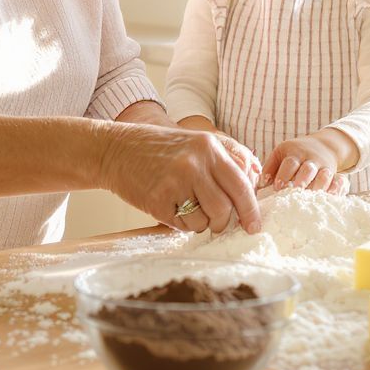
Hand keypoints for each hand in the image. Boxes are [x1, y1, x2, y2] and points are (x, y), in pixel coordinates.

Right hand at [98, 122, 261, 234]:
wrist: (115, 149)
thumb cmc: (159, 149)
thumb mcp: (195, 143)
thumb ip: (226, 161)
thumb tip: (254, 186)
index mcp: (208, 147)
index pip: (241, 185)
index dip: (251, 210)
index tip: (253, 225)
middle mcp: (194, 164)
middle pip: (225, 209)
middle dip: (224, 222)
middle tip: (217, 222)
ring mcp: (174, 183)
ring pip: (204, 221)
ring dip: (200, 223)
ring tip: (186, 207)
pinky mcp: (157, 201)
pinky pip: (182, 226)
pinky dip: (181, 223)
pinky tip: (170, 206)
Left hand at [262, 134, 348, 194]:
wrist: (324, 145)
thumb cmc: (294, 155)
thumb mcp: (281, 155)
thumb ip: (269, 168)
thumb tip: (259, 185)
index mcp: (293, 152)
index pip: (289, 163)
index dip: (283, 175)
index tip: (277, 187)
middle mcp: (310, 158)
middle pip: (307, 169)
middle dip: (301, 181)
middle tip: (295, 192)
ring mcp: (323, 166)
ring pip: (323, 175)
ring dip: (318, 186)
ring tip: (311, 197)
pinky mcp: (334, 174)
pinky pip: (338, 180)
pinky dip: (335, 188)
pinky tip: (331, 196)